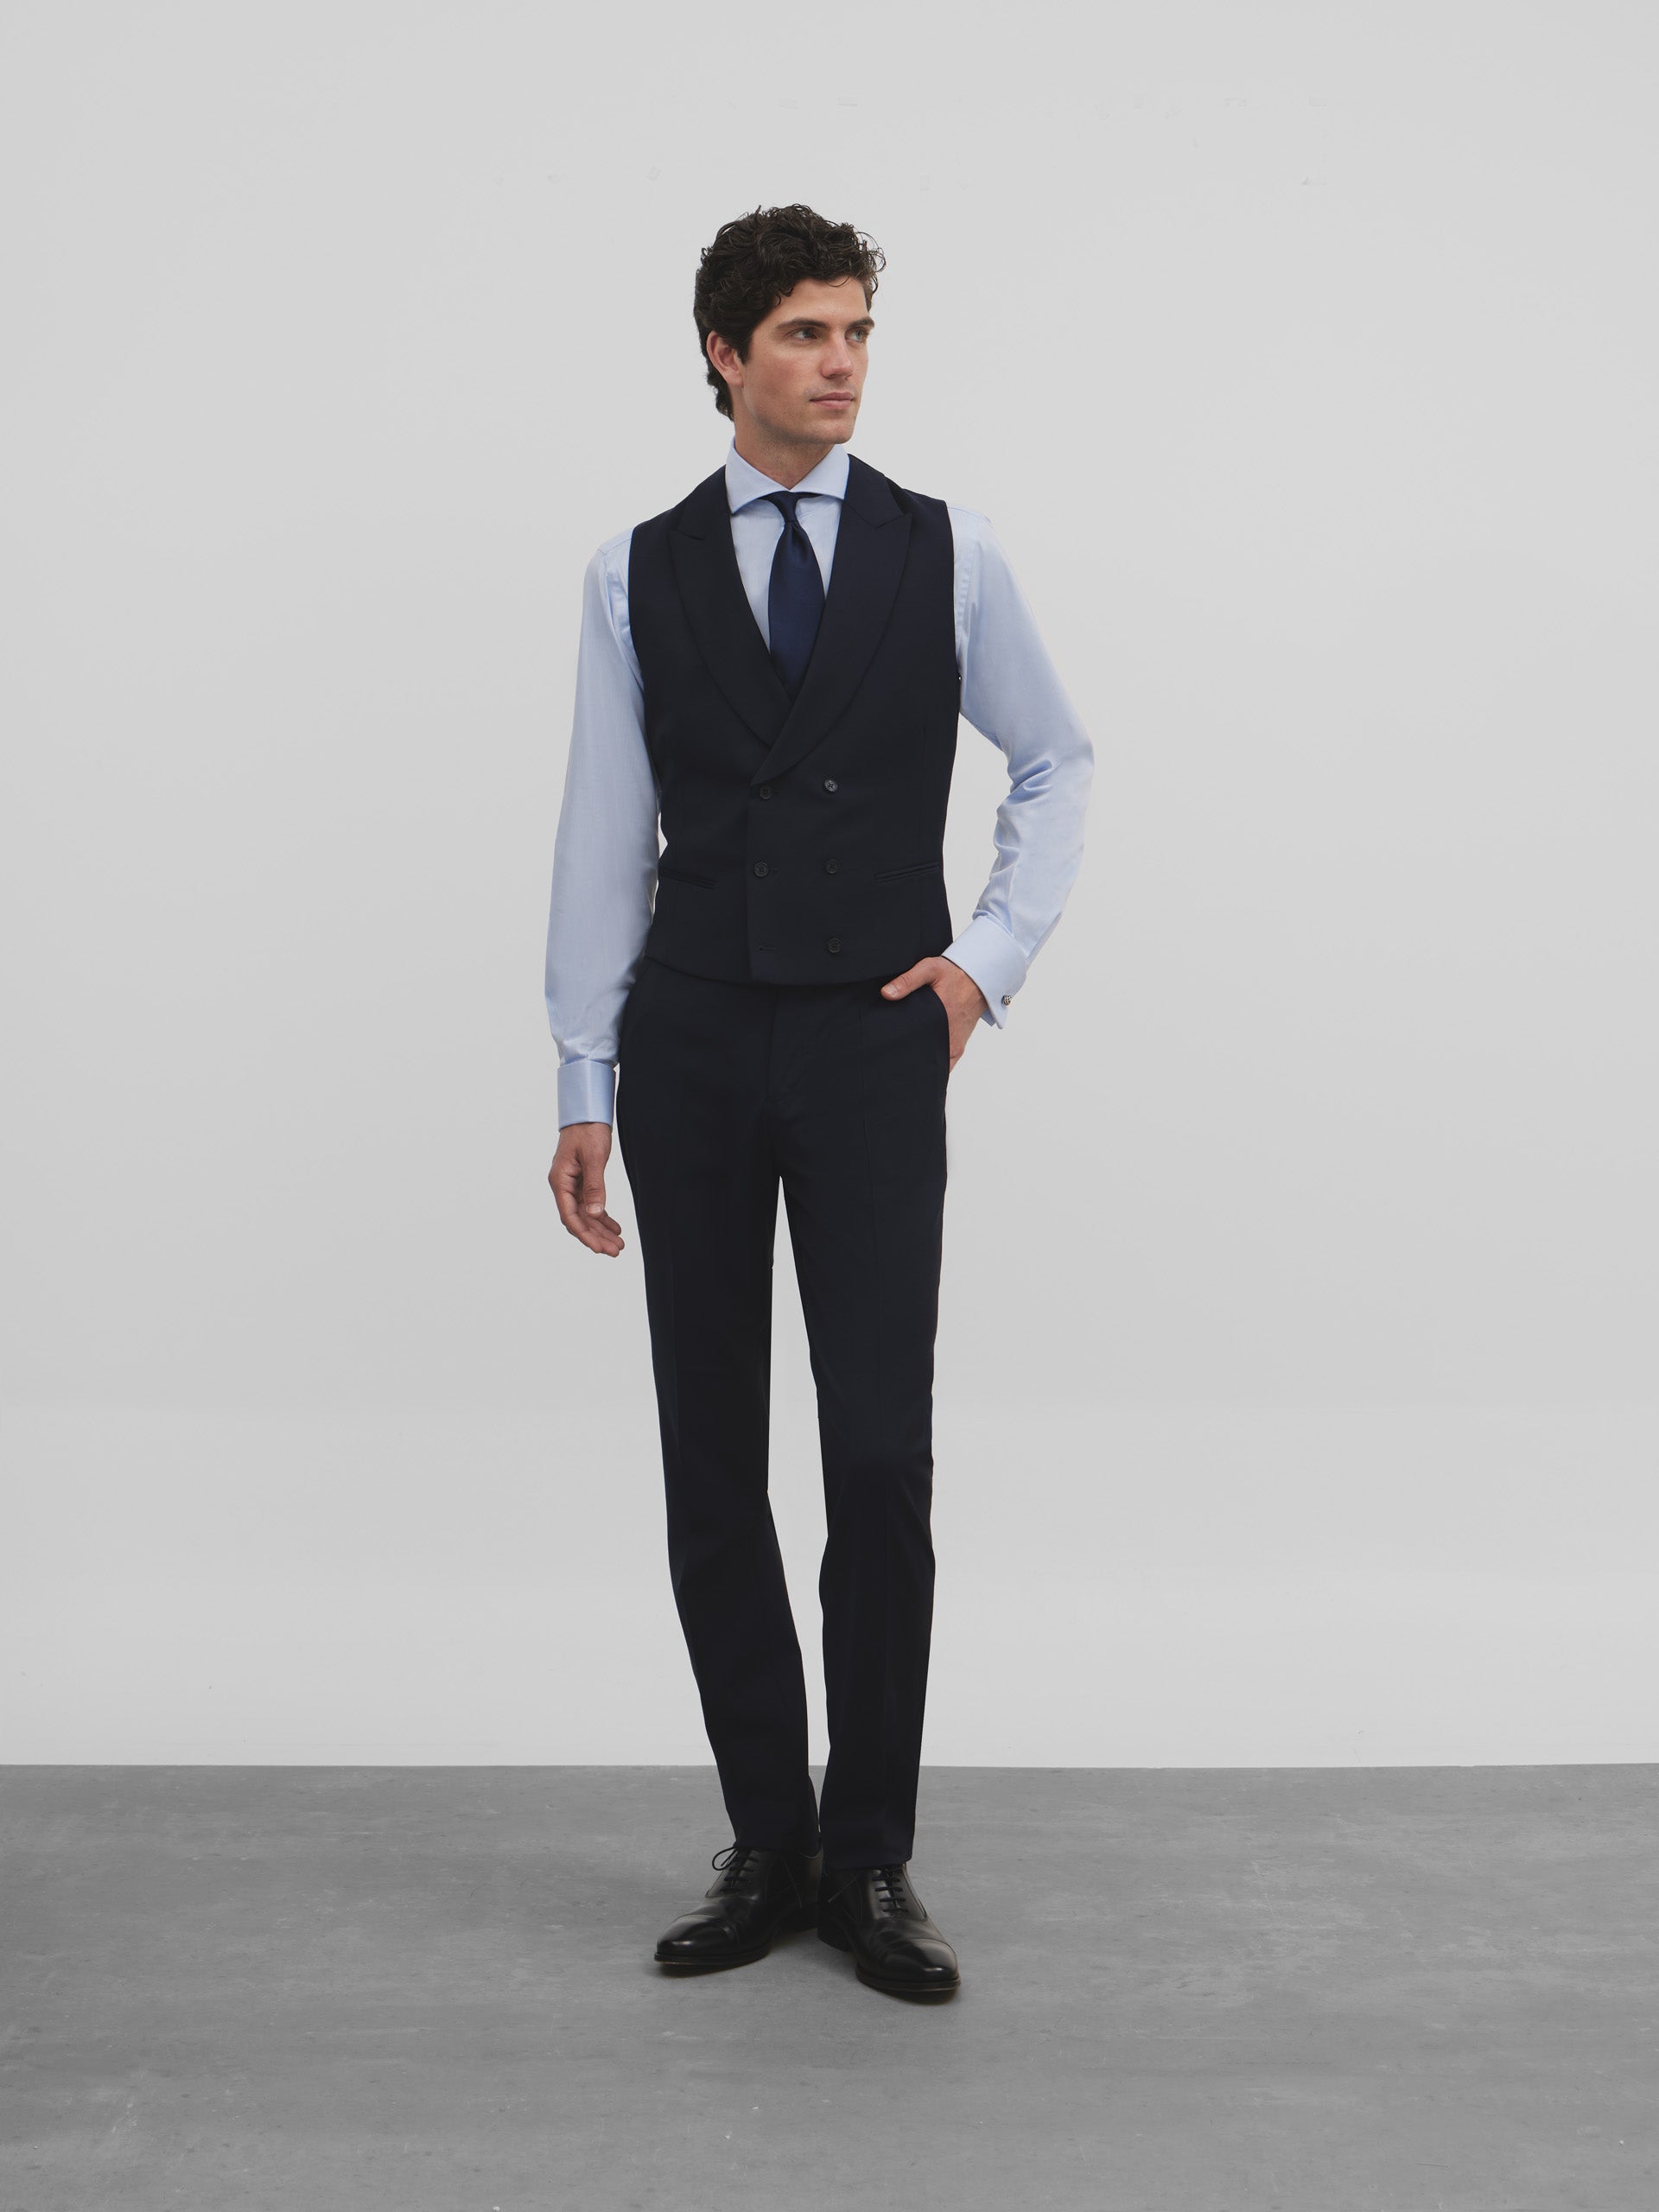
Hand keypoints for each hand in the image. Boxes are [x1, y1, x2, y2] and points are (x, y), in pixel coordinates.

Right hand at [548, 1121, 625, 1255]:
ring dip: (601, 1230)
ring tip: (619, 1244)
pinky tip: (615, 1227)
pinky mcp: (582, 1181)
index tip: (599, 1249)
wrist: (587, 1112)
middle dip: (597, 1237)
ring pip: (586, 1215)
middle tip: (616, 1251)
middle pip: (578, 1220)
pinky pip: (591, 1205)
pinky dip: (603, 1217)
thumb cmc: (588, 1130)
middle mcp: (563, 1186)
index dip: (585, 1235)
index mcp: (560, 1181)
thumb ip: (594, 1187)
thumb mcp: (594, 1158)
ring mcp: (572, 1185)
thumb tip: (596, 1214)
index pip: (570, 1216)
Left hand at [880, 956, 987, 1074]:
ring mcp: (955, 1045)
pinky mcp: (958, 1048)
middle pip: (924, 1059)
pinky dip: (934, 1065)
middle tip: (892, 1055)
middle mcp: (949, 1038)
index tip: (888, 1050)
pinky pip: (945, 1064)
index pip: (915, 1045)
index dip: (900, 1050)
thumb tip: (886, 993)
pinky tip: (920, 1060)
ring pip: (935, 1064)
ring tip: (904, 1059)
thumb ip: (908, 980)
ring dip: (921, 1063)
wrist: (980, 979)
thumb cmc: (955, 974)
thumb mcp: (930, 969)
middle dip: (908, 1059)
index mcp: (940, 1020)